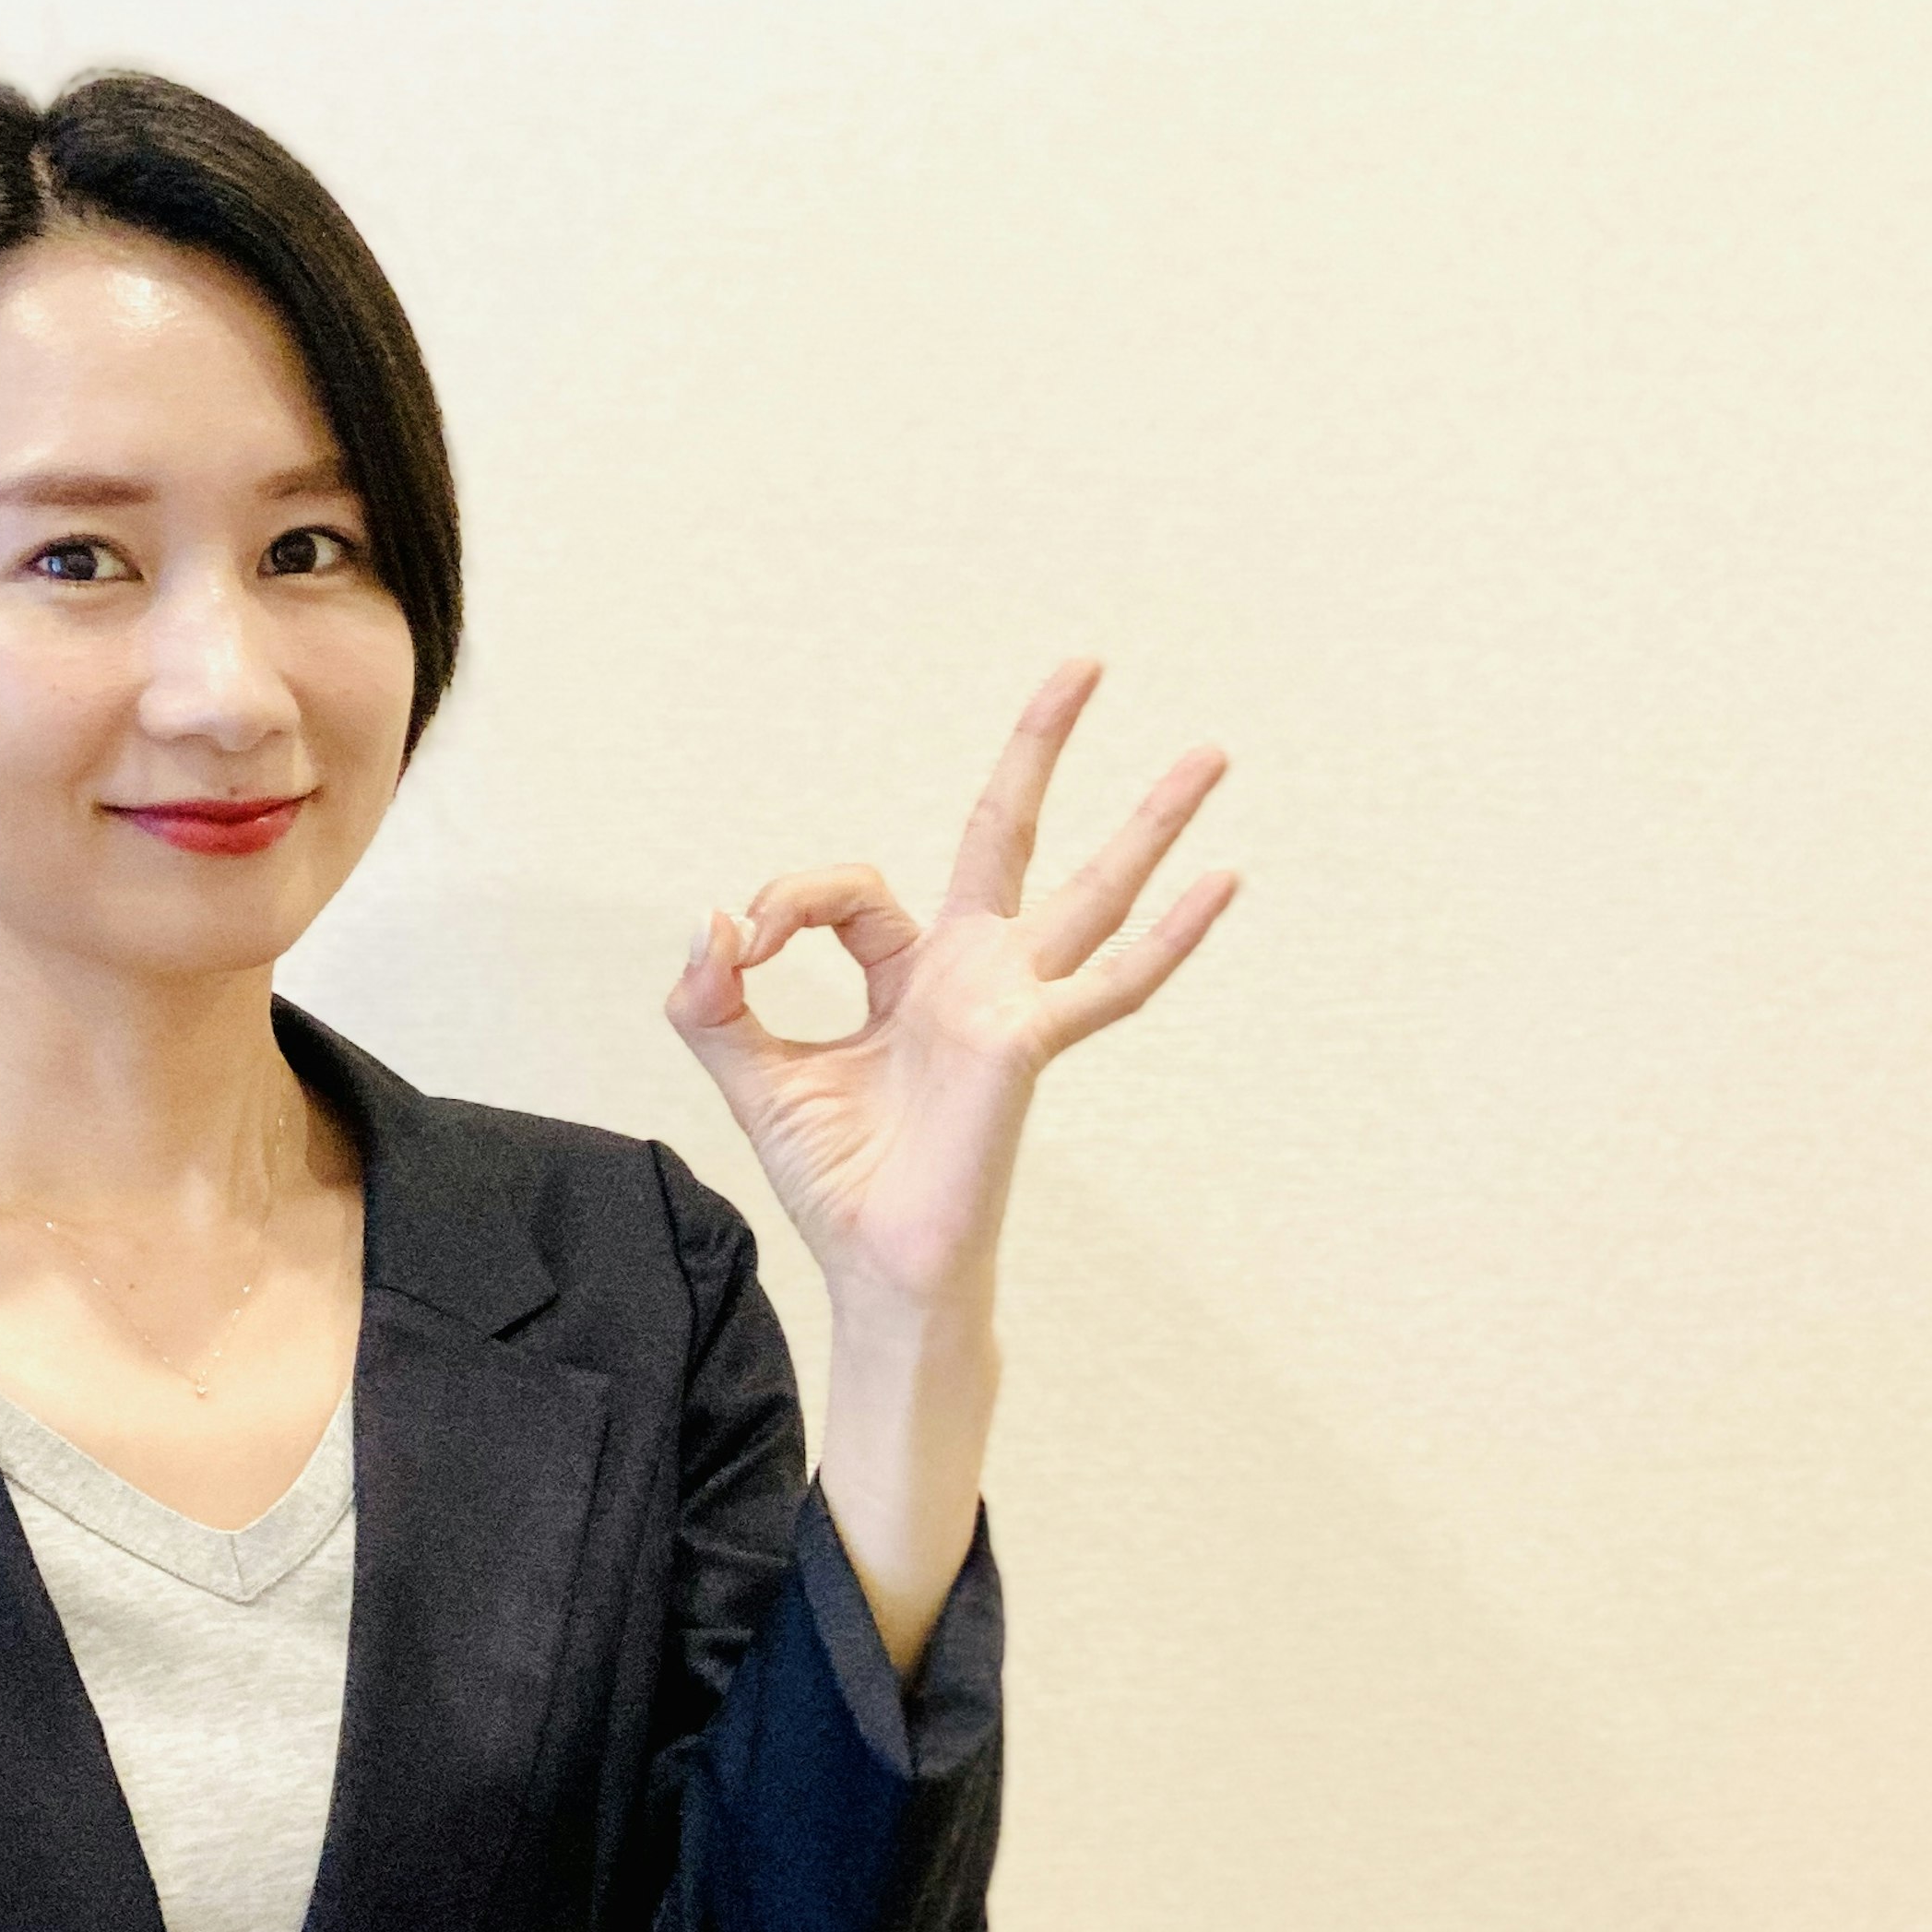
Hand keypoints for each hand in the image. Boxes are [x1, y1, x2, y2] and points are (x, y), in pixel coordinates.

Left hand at [663, 658, 1235, 1315]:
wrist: (875, 1269)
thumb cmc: (837, 1181)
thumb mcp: (749, 1074)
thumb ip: (713, 1000)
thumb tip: (709, 925)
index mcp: (910, 974)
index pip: (852, 889)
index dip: (785, 902)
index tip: (739, 954)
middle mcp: (973, 975)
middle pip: (1011, 833)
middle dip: (1043, 747)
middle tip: (1086, 662)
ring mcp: (1011, 1005)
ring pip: (1090, 890)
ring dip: (1150, 821)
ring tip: (1212, 752)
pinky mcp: (1025, 1046)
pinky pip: (1108, 984)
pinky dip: (1167, 938)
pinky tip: (1222, 883)